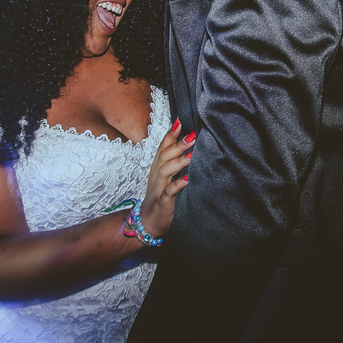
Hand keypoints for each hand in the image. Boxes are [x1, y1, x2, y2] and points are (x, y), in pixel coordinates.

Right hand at [139, 119, 194, 239]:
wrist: (149, 222)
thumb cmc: (162, 196)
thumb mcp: (167, 176)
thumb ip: (175, 161)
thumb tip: (190, 144)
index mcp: (158, 167)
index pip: (163, 147)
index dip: (170, 134)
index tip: (180, 120)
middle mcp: (157, 175)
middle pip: (164, 156)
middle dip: (177, 144)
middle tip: (193, 135)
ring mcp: (158, 188)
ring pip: (165, 171)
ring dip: (178, 162)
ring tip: (192, 155)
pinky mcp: (162, 202)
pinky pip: (168, 192)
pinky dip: (177, 185)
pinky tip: (187, 180)